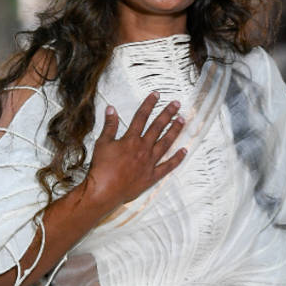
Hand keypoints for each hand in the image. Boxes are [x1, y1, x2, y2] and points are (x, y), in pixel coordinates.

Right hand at [83, 93, 186, 208]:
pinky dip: (177, 159)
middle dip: (168, 114)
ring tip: (182, 120)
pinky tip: (184, 151)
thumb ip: (109, 125)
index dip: (149, 104)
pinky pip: (167, 166)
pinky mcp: (152, 176)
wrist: (104, 190)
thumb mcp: (102, 143)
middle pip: (158, 127)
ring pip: (166, 143)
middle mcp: (143, 148)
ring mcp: (150, 162)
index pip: (142, 117)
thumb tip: (111, 109)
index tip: (157, 95)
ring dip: (174, 131)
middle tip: (177, 104)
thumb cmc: (101, 168)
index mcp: (131, 139)